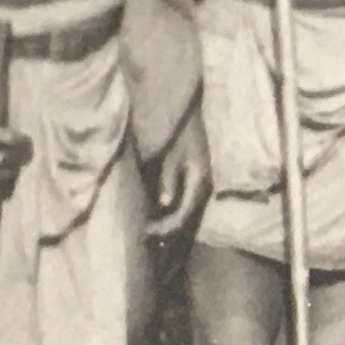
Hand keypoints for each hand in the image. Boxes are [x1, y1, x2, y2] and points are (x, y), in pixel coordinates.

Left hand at [144, 111, 208, 240]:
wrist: (185, 108)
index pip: (182, 215)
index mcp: (198, 181)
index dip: (164, 228)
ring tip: (147, 229)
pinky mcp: (192, 179)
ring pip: (184, 213)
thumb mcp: (171, 152)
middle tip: (143, 236)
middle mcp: (202, 187)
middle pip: (185, 219)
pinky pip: (182, 202)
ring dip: (167, 223)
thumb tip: (165, 204)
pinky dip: (168, 211)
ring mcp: (199, 184)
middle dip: (165, 230)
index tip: (145, 232)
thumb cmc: (176, 127)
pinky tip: (154, 214)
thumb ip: (169, 177)